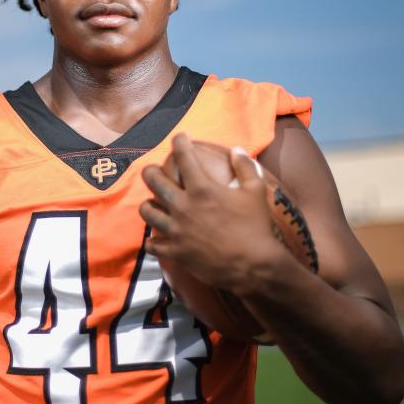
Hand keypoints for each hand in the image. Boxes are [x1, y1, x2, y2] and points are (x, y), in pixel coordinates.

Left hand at [139, 133, 285, 292]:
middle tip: (155, 170)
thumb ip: (245, 167)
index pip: (183, 156)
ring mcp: (176, 230)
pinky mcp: (175, 252)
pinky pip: (153, 245)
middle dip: (151, 170)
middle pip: (153, 180)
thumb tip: (236, 149)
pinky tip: (156, 239)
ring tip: (152, 203)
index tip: (180, 137)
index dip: (180, 141)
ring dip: (148, 205)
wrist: (253, 266)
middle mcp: (183, 206)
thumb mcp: (255, 192)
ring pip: (147, 211)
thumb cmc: (256, 227)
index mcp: (202, 188)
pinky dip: (153, 241)